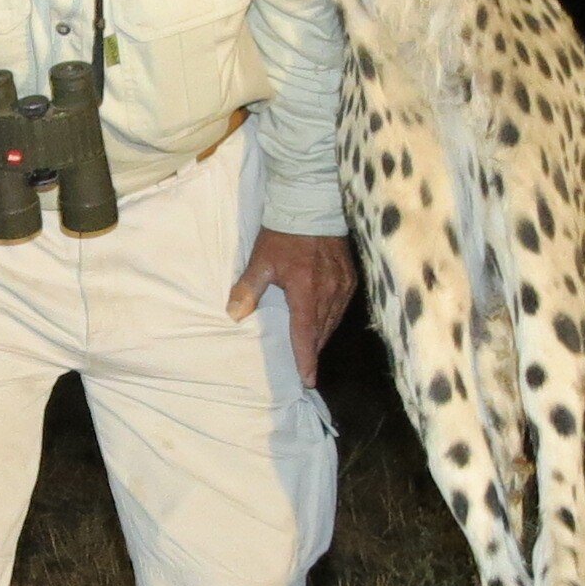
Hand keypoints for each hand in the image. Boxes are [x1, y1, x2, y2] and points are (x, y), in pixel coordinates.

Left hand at [228, 229, 354, 385]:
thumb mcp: (261, 261)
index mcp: (306, 291)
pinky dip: (331, 318)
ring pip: (332, 321)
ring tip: (311, 349)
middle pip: (321, 331)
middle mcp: (329, 292)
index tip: (307, 379)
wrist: (311, 206)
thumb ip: (248, 289)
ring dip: (321, 336)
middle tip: (305, 368)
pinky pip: (341, 307)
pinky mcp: (350, 277)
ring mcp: (343, 285)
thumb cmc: (283, 235)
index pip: (306, 334)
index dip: (306, 359)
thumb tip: (234, 315)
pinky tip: (322, 322)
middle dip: (312, 351)